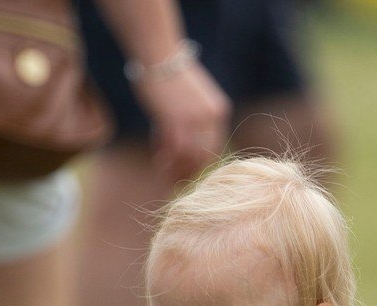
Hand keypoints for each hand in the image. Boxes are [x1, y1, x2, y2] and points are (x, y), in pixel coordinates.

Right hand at [138, 62, 229, 182]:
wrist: (158, 54)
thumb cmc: (170, 73)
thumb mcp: (193, 97)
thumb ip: (195, 120)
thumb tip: (185, 147)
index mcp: (219, 111)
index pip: (213, 147)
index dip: (198, 163)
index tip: (186, 172)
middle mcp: (211, 117)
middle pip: (203, 157)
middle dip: (187, 171)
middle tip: (173, 180)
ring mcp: (194, 120)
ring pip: (188, 157)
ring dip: (174, 168)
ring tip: (162, 170)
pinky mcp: (176, 120)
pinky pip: (173, 150)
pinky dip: (165, 159)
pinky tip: (157, 160)